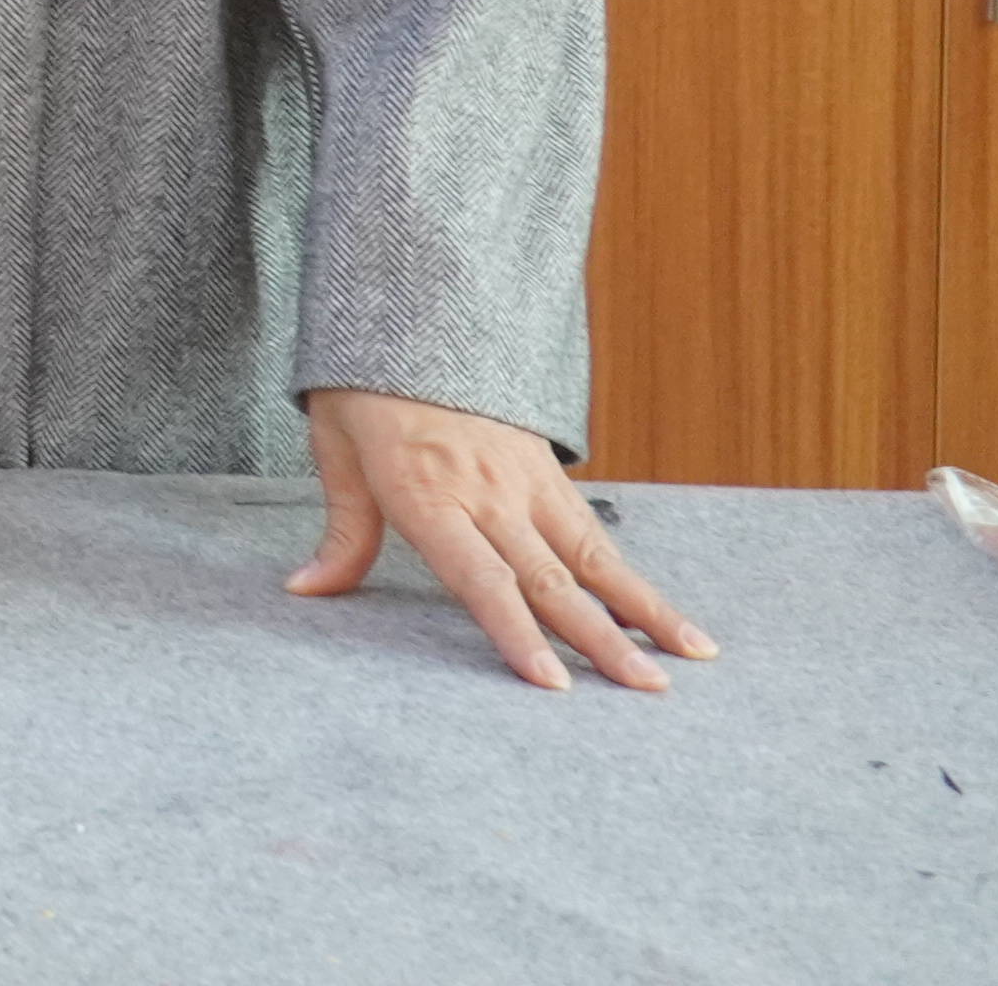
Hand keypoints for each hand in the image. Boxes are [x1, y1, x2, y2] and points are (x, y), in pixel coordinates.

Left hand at [290, 384, 716, 691]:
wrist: (413, 310)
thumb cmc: (363, 388)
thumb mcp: (335, 450)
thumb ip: (342, 532)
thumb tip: (306, 590)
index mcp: (428, 494)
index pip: (481, 579)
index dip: (516, 633)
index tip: (552, 685)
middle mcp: (487, 493)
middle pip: (552, 579)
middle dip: (601, 640)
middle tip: (648, 688)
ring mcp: (526, 480)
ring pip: (593, 557)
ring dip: (643, 610)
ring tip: (692, 655)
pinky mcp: (549, 469)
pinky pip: (594, 531)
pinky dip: (629, 577)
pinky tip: (662, 615)